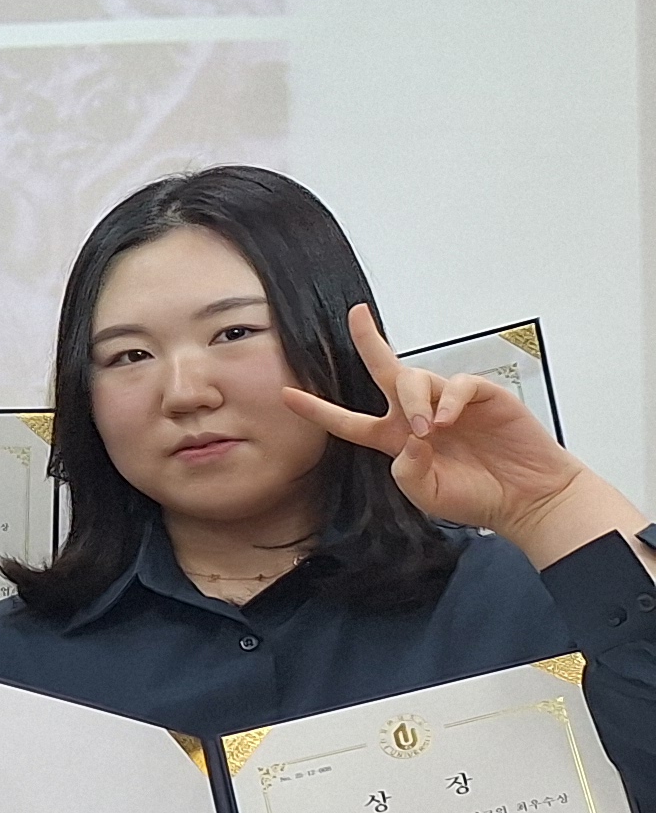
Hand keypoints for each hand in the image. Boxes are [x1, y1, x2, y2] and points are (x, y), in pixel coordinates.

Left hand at [281, 303, 647, 565]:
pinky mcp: (485, 397)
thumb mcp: (427, 494)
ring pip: (418, 378)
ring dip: (414, 401)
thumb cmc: (476, 497)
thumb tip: (409, 439)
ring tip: (427, 430)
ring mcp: (451, 403)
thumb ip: (406, 472)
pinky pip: (460, 384)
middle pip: (387, 370)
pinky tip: (446, 421)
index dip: (319, 410)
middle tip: (356, 315)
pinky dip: (450, 399)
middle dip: (369, 340)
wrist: (526, 497)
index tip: (286, 395)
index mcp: (397, 439)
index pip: (350, 421)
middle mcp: (419, 415)